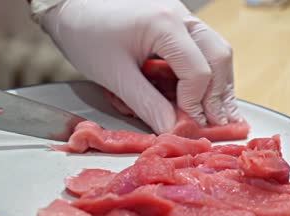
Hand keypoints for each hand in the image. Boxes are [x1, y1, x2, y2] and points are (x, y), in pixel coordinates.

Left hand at [41, 0, 241, 133]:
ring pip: (216, 49)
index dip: (196, 103)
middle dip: (219, 93)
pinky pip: (202, 47)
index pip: (198, 71)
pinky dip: (205, 71)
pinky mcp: (175, 20)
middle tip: (218, 121)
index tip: (189, 123)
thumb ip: (147, 104)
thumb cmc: (84, 32)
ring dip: (218, 82)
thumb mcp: (115, 75)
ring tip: (218, 110)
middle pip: (219, 56)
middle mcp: (181, 15)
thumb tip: (173, 128)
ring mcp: (181, 15)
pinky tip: (204, 90)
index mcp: (166, 24)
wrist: (70, 4)